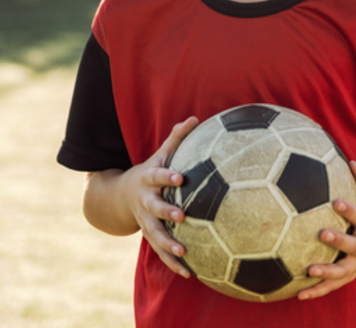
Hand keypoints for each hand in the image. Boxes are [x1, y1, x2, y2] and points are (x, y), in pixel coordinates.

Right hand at [122, 117, 198, 276]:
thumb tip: (196, 118)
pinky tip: (189, 273)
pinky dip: (173, 263)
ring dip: (168, 245)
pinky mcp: (150, 236)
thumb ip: (177, 138)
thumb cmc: (152, 171)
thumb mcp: (161, 154)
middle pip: (154, 209)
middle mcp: (145, 202)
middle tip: (182, 217)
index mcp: (149, 180)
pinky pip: (160, 252)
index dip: (167, 176)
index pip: (158, 176)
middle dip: (166, 213)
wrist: (122, 196)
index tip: (180, 177)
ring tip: (183, 251)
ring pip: (155, 235)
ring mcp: (145, 222)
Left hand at [299, 162, 355, 299]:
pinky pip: (332, 285)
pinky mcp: (348, 275)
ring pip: (343, 271)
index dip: (350, 210)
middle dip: (339, 241)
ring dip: (327, 272)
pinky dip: (318, 291)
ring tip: (310, 270)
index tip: (336, 202)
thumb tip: (353, 161)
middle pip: (353, 245)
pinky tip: (299, 294)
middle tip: (322, 234)